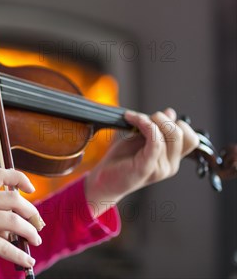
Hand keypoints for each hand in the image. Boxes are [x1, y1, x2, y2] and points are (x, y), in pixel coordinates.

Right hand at [0, 168, 41, 275]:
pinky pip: (5, 247)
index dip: (19, 178)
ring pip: (14, 222)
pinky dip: (20, 255)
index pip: (0, 174)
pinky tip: (27, 260)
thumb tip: (14, 229)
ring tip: (36, 241)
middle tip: (38, 223)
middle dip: (31, 212)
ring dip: (30, 232)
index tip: (30, 189)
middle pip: (13, 199)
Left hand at [85, 108, 199, 216]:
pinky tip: (132, 120)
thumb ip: (157, 129)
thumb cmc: (120, 161)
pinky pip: (156, 142)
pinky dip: (146, 125)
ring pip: (171, 135)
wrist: (104, 181)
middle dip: (162, 119)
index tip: (155, 120)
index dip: (176, 124)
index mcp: (172, 159)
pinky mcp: (147, 167)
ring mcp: (161, 168)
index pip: (191, 138)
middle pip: (182, 133)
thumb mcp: (141, 141)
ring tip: (133, 118)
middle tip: (142, 118)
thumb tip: (171, 112)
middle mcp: (170, 165)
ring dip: (151, 119)